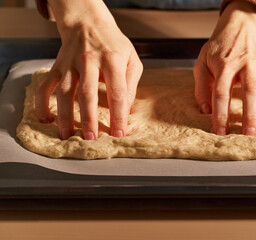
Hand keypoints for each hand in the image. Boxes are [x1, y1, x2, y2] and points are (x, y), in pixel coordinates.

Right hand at [35, 0, 142, 139]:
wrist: (88, 23)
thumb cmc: (114, 45)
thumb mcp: (132, 60)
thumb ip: (131, 85)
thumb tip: (127, 110)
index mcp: (113, 60)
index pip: (117, 92)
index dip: (119, 115)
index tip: (119, 133)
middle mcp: (89, 61)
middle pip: (87, 94)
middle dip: (89, 118)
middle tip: (91, 138)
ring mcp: (70, 63)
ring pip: (64, 92)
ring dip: (64, 115)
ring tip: (67, 135)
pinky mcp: (57, 66)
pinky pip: (45, 85)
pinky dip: (42, 103)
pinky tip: (46, 119)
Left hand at [194, 1, 255, 135]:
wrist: (243, 24)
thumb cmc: (220, 48)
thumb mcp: (203, 62)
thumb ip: (201, 86)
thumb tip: (205, 111)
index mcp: (225, 63)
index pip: (221, 91)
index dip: (220, 113)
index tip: (220, 132)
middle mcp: (246, 63)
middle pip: (249, 89)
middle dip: (250, 114)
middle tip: (248, 134)